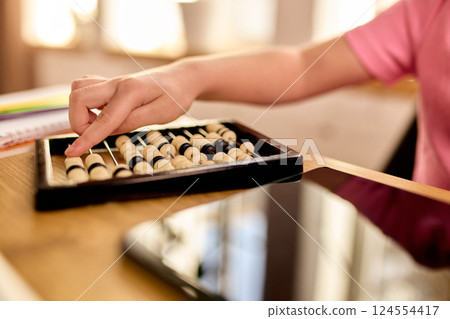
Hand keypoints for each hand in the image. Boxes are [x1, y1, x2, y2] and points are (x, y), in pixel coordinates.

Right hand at [64, 63, 196, 156]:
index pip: (103, 119)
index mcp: (131, 92)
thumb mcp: (161, 114)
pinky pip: (86, 88)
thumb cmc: (175, 96)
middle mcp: (116, 83)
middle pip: (78, 98)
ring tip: (101, 123)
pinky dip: (85, 104)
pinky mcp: (111, 84)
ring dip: (80, 111)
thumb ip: (133, 121)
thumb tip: (108, 131)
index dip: (86, 138)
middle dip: (79, 122)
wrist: (181, 79)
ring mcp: (112, 82)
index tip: (72, 152)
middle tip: (99, 133)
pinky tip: (101, 113)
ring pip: (78, 90)